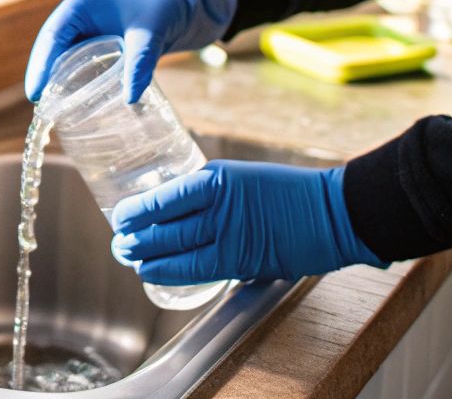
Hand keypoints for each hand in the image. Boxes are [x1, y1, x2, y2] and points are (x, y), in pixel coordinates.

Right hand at [25, 0, 236, 102]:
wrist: (187, 3)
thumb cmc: (165, 6)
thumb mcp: (150, 33)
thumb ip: (139, 62)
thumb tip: (129, 99)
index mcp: (81, 6)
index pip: (51, 37)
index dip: (40, 65)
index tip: (35, 93)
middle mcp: (79, 18)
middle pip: (51, 49)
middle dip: (43, 76)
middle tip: (41, 107)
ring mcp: (89, 31)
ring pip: (64, 58)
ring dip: (57, 80)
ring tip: (53, 109)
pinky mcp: (102, 44)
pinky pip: (80, 64)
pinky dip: (75, 80)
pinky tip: (76, 101)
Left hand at [110, 160, 386, 282]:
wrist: (333, 211)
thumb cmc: (291, 193)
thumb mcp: (243, 179)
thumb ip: (213, 193)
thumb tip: (179, 212)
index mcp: (217, 178)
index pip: (165, 197)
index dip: (137, 211)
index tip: (121, 215)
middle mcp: (219, 205)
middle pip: (164, 226)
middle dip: (135, 237)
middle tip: (119, 243)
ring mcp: (231, 234)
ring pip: (175, 249)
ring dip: (146, 257)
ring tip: (129, 259)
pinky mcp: (243, 260)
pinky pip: (197, 269)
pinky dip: (170, 273)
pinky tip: (153, 273)